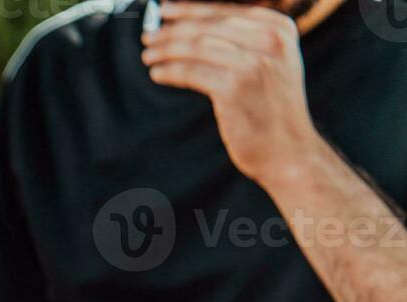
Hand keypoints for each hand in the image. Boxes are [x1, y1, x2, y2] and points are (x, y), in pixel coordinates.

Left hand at [142, 3, 321, 186]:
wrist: (289, 149)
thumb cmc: (273, 109)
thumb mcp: (274, 63)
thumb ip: (247, 40)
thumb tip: (197, 25)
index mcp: (279, 28)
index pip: (226, 10)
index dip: (190, 8)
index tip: (166, 10)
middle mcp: (270, 41)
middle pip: (207, 26)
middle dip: (172, 29)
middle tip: (149, 35)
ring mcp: (253, 63)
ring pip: (196, 46)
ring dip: (166, 49)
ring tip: (149, 55)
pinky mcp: (234, 87)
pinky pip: (192, 72)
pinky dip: (170, 71)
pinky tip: (158, 73)